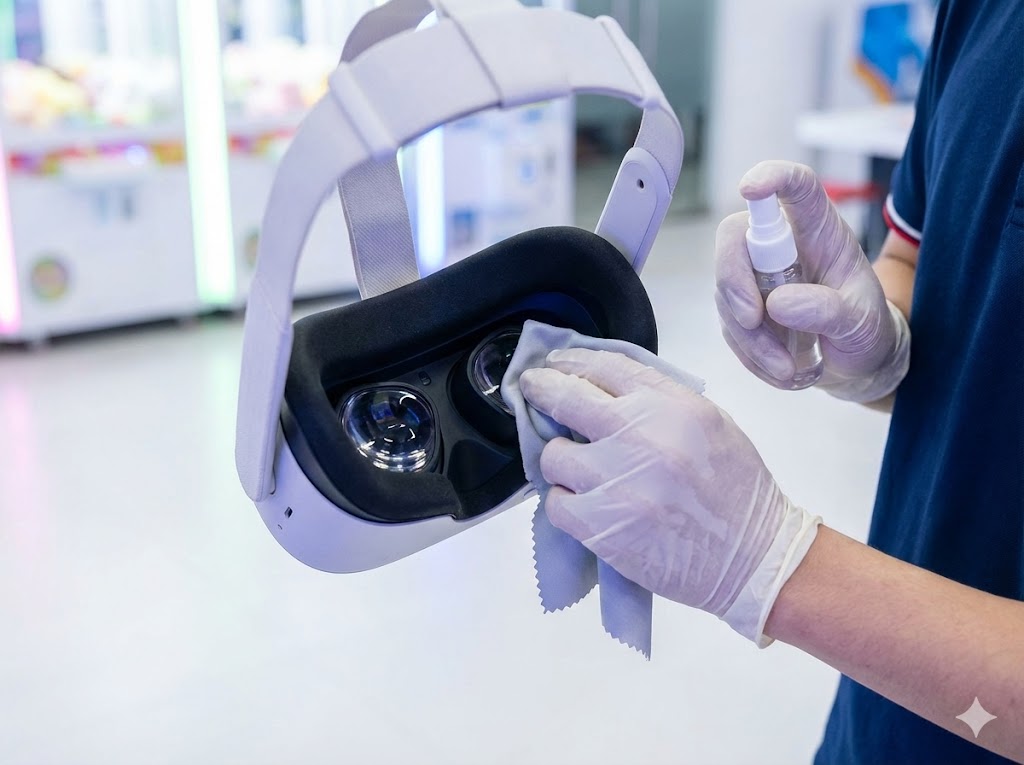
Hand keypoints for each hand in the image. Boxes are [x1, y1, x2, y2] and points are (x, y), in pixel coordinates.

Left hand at [519, 347, 819, 644]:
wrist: (753, 558)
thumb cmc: (737, 492)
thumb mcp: (711, 423)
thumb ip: (660, 400)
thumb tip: (604, 387)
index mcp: (672, 406)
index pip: (605, 367)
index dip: (572, 362)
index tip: (555, 364)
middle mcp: (641, 436)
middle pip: (566, 397)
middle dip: (541, 389)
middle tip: (531, 389)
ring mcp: (617, 481)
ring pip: (554, 454)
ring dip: (560, 459)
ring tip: (578, 469)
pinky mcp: (600, 524)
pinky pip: (556, 502)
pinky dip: (564, 502)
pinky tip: (583, 503)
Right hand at [715, 161, 909, 401]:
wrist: (856, 364)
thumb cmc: (865, 329)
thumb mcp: (861, 321)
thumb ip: (827, 310)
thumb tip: (777, 304)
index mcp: (819, 231)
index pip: (796, 188)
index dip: (771, 177)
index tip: (749, 187)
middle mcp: (781, 246)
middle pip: (735, 239)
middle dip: (734, 281)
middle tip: (753, 321)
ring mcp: (756, 276)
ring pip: (726, 291)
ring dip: (749, 336)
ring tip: (787, 368)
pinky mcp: (742, 308)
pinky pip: (728, 327)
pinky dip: (749, 354)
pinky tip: (779, 369)